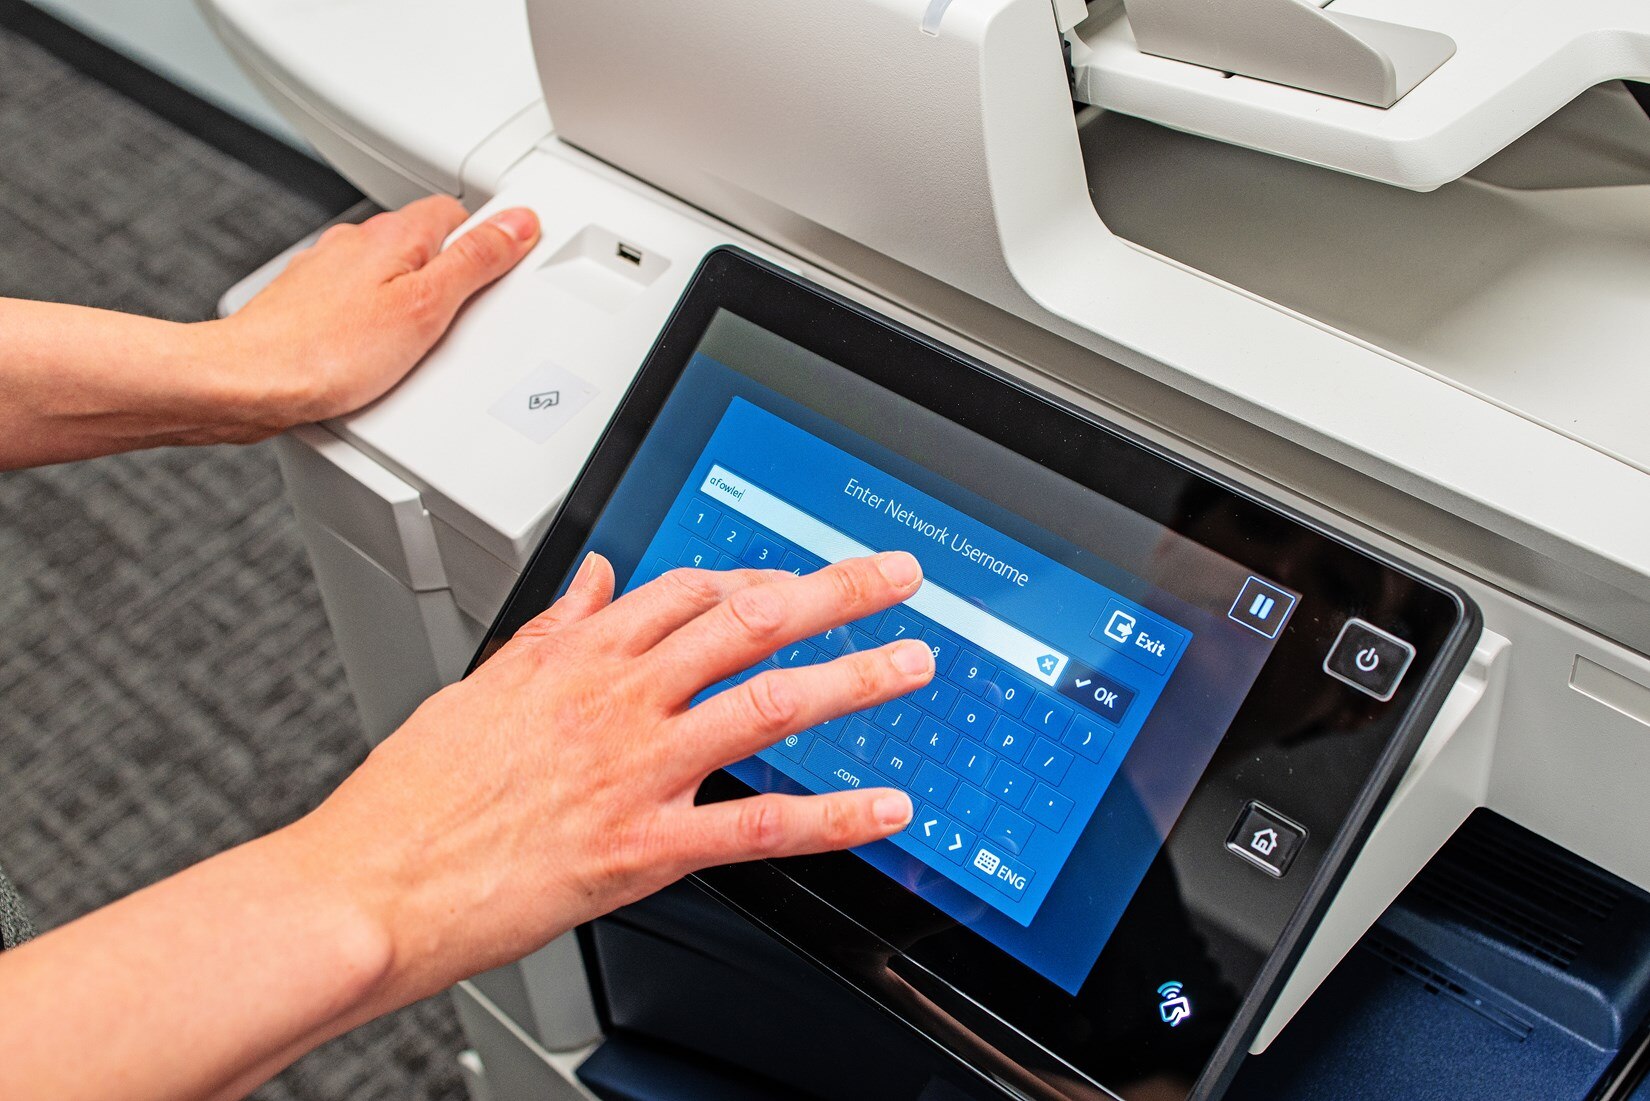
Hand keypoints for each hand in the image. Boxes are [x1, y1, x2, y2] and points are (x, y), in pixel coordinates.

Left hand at [218, 195, 540, 432]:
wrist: (251, 382)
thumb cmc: (328, 351)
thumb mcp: (427, 307)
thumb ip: (475, 262)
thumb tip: (516, 223)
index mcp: (393, 234)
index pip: (458, 213)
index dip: (487, 238)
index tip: (506, 264)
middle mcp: (356, 243)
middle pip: (424, 243)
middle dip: (448, 273)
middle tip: (462, 314)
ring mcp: (328, 272)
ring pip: (389, 273)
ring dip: (409, 298)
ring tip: (418, 340)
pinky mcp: (308, 304)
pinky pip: (359, 302)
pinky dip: (374, 320)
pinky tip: (377, 351)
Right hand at [298, 551, 933, 1003]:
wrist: (371, 882)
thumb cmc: (410, 796)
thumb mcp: (478, 686)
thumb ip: (551, 632)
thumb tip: (595, 582)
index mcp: (577, 657)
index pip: (689, 591)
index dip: (757, 578)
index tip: (795, 579)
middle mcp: (618, 699)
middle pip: (748, 620)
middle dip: (833, 592)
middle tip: (896, 577)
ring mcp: (637, 769)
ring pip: (768, 703)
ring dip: (853, 679)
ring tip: (913, 663)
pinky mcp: (643, 846)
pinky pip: (758, 826)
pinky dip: (832, 816)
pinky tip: (884, 808)